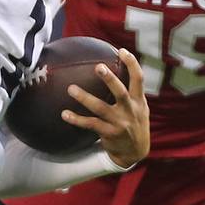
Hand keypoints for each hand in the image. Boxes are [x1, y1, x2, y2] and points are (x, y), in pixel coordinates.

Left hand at [63, 48, 149, 167]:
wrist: (135, 153)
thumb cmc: (134, 122)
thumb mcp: (140, 107)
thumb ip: (131, 91)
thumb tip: (116, 67)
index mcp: (138, 101)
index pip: (139, 79)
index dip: (132, 64)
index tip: (122, 51)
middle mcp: (130, 110)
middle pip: (120, 92)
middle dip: (110, 79)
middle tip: (98, 66)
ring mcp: (119, 123)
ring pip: (100, 108)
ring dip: (85, 98)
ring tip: (71, 89)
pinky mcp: (109, 134)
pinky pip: (90, 124)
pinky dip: (77, 119)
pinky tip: (64, 113)